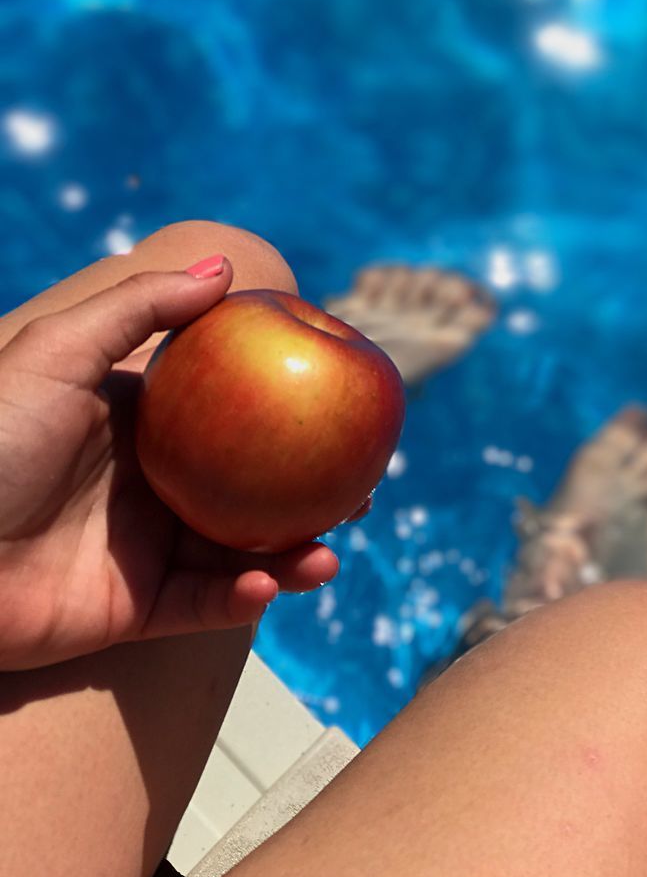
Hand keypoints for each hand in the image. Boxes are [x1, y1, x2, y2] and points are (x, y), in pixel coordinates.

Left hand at [0, 259, 337, 670]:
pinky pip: (204, 604)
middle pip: (249, 486)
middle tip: (361, 486)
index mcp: (140, 423)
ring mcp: (145, 548)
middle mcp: (151, 484)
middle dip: (308, 490)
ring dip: (293, 551)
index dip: (284, 409)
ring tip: (332, 545)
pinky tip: (271, 582)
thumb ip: (138, 308)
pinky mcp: (133, 608)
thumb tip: (225, 267)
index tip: (337, 400)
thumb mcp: (56, 353)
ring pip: (240, 551)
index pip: (229, 412)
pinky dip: (243, 597)